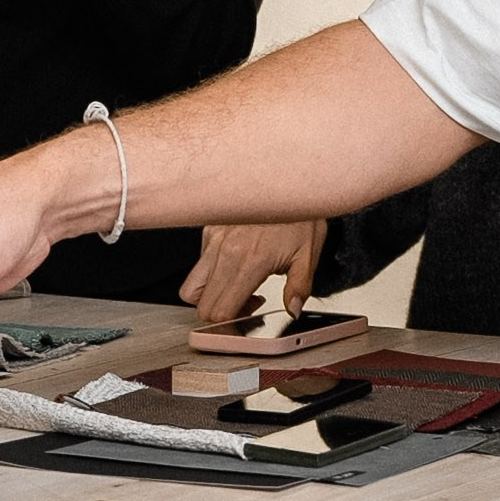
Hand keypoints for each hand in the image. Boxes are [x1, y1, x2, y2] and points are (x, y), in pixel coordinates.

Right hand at [181, 220, 327, 324]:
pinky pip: (199, 262)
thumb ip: (299, 287)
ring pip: (191, 286)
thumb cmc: (300, 213)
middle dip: (220, 313)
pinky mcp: (210, 228)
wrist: (289, 177)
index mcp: (251, 261)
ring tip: (236, 286)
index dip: (232, 322)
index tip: (249, 313)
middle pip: (201, 305)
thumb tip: (292, 309)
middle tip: (245, 302)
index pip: (221, 310)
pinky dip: (211, 271)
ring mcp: (214, 239)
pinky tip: (235, 262)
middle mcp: (227, 251)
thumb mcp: (309, 253)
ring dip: (209, 295)